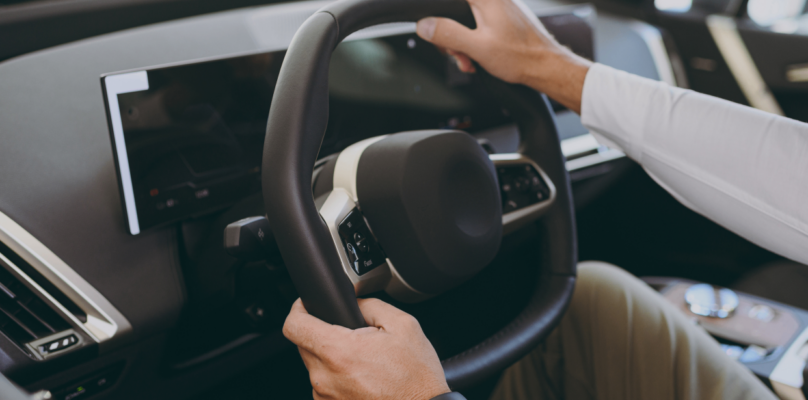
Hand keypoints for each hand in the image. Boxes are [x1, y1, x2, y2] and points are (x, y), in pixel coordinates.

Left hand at [283, 298, 449, 399]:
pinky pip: (324, 384)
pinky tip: (363, 378)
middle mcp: (325, 377)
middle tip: (353, 336)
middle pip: (304, 344)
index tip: (306, 306)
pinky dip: (338, 377)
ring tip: (364, 361)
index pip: (294, 326)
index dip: (298, 309)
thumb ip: (370, 304)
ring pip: (315, 365)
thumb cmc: (417, 376)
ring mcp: (326, 397)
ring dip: (332, 357)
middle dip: (323, 333)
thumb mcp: (403, 325)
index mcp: (339, 352)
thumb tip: (352, 298)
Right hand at [416, 0, 591, 112]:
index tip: (437, 32)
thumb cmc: (521, 56)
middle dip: (452, 36)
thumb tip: (424, 25)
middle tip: (458, 54)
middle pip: (457, 11)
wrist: (546, 66)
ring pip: (468, 21)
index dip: (441, 17)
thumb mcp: (477, 47)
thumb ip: (448, 34)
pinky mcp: (504, 19)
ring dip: (463, 43)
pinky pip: (480, 27)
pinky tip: (479, 59)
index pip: (451, 3)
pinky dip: (476, 43)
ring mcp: (500, 8)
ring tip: (471, 61)